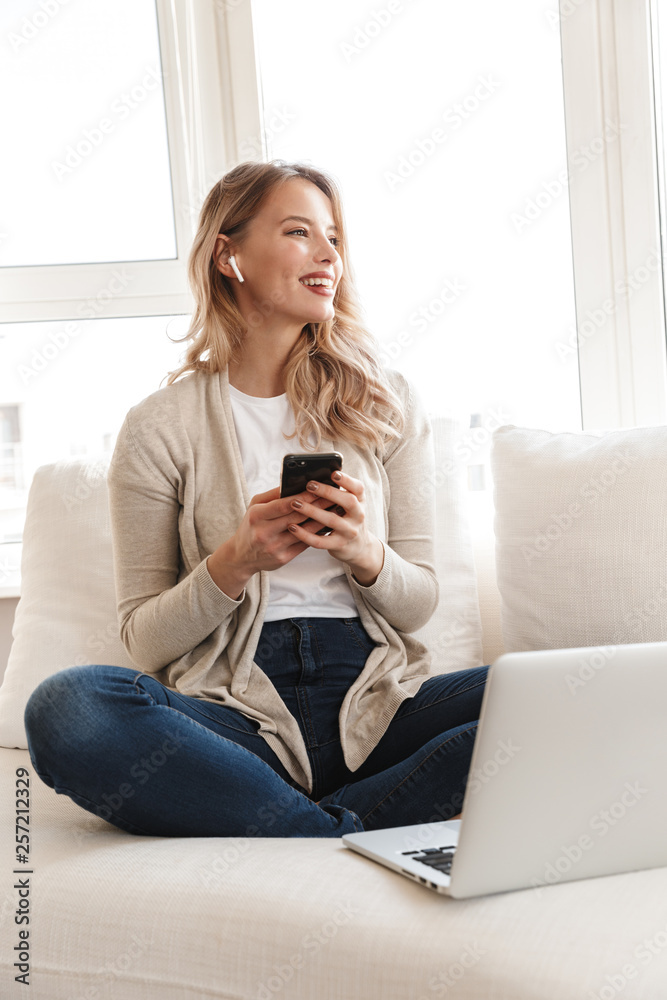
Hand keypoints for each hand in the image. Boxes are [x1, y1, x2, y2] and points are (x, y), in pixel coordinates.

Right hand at [219, 486, 334, 576]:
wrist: (242, 556)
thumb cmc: (251, 525)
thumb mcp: (255, 507)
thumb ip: (273, 495)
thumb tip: (294, 483)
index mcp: (256, 516)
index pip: (283, 504)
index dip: (303, 496)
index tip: (319, 488)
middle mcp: (264, 533)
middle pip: (296, 517)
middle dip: (317, 506)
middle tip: (333, 497)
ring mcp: (274, 547)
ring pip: (304, 532)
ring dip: (321, 520)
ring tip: (335, 510)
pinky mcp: (283, 558)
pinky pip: (304, 544)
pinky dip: (317, 534)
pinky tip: (327, 525)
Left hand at [285, 471, 384, 582]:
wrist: (358, 547)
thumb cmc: (347, 519)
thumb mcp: (349, 505)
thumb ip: (337, 494)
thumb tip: (312, 479)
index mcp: (360, 501)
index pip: (358, 488)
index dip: (347, 480)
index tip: (334, 473)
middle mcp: (358, 515)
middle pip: (348, 501)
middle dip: (328, 492)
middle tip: (309, 485)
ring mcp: (350, 532)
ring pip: (331, 520)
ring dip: (312, 511)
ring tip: (295, 503)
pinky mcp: (339, 545)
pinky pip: (320, 541)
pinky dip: (305, 534)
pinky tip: (292, 527)